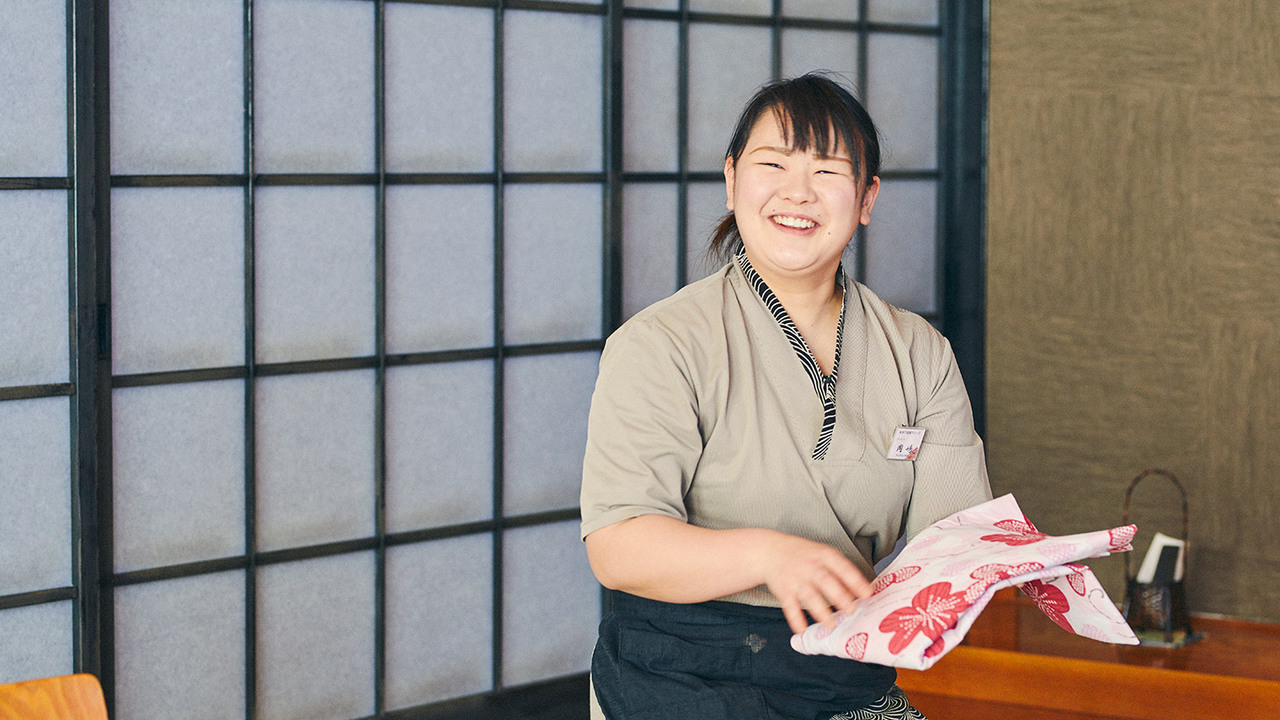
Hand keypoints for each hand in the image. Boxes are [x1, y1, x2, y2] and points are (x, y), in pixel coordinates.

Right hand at [756, 532, 871, 633]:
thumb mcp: (822, 553)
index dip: (855, 581)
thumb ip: (841, 570)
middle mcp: (809, 566)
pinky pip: (790, 606)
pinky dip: (796, 619)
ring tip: (832, 625)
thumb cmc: (803, 555)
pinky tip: (802, 629)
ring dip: (821, 612)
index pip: (842, 567)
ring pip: (809, 596)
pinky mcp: (783, 591)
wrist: (770, 551)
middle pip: (826, 581)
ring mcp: (796, 579)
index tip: (868, 594)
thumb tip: (864, 592)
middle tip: (851, 610)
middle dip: (839, 597)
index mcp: (823, 555)